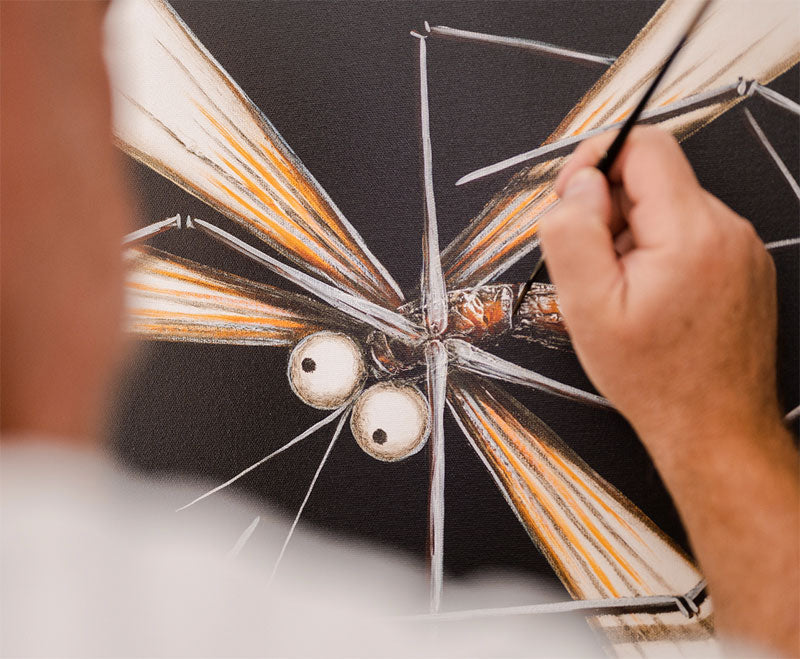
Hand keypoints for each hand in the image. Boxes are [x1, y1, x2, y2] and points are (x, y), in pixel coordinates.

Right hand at [539, 126, 782, 455]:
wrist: (714, 426)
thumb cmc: (657, 379)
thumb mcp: (587, 309)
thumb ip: (572, 234)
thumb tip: (577, 186)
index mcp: (689, 232)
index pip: (643, 144)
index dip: (595, 158)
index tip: (573, 197)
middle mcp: (725, 230)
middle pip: (652, 178)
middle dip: (609, 210)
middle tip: (595, 265)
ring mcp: (740, 248)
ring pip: (667, 207)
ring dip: (632, 236)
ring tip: (624, 291)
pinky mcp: (742, 265)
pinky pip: (687, 234)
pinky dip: (658, 253)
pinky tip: (649, 298)